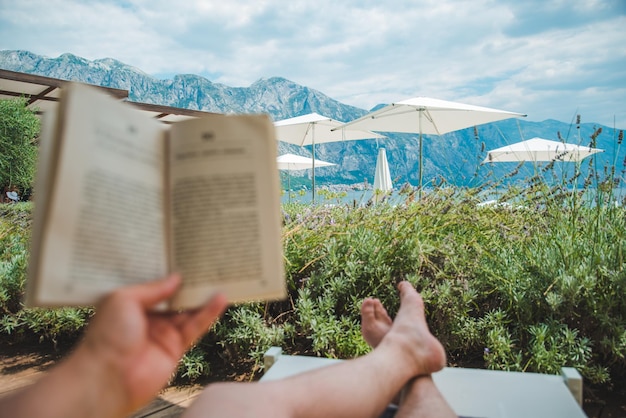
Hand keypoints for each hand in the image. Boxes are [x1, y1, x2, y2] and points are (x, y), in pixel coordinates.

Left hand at [78, 273, 227, 413]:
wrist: (108, 377)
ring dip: (203, 297)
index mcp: (130, 306)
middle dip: (188, 285)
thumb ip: (153, 289)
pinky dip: (208, 314)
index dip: (168, 275)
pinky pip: (195, 328)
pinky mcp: (175, 348)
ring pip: (188, 312)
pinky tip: (219, 300)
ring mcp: (162, 334)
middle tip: (206, 266)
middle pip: (174, 299)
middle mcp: (147, 319)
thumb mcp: (124, 299)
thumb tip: (175, 278)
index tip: (183, 259)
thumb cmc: (106, 336)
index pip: (154, 287)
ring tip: (219, 278)